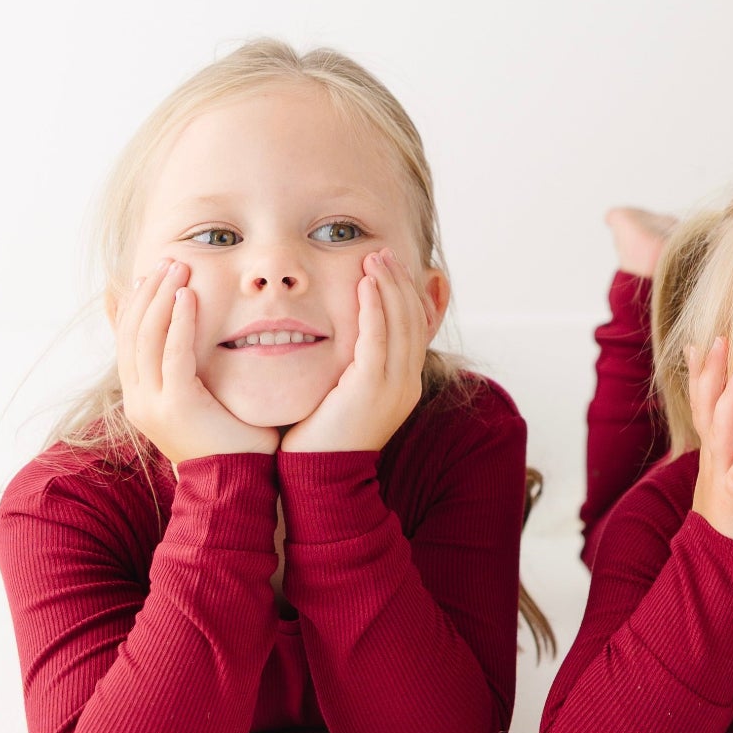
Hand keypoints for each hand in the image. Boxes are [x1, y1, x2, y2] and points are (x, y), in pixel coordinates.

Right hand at [116, 260, 278, 465]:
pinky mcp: (176, 406)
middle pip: (131, 332)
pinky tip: (187, 297)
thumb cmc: (229, 439)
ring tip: (176, 268)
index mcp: (143, 397)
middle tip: (166, 260)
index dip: (135, 303)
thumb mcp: (204, 398)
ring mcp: (152, 404)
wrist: (236, 483)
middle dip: (148, 292)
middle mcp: (139, 399)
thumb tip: (203, 342)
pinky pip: (172, 354)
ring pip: (145, 338)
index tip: (149, 273)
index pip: (128, 340)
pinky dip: (177, 322)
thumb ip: (194, 371)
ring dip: (161, 298)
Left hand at [280, 249, 431, 453]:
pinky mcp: (372, 387)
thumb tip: (343, 340)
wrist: (319, 478)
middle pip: (412, 320)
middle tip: (383, 254)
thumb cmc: (323, 438)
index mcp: (405, 385)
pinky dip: (374, 307)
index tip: (388, 268)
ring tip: (375, 259)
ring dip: (388, 286)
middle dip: (399, 282)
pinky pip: (378, 337)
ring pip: (399, 323)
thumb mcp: (345, 395)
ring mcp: (394, 386)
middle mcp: (408, 383)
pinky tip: (365, 285)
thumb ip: (352, 367)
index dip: (404, 294)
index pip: (413, 328)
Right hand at [685, 337, 732, 549]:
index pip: (702, 401)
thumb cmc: (731, 511)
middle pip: (706, 406)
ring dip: (732, 400)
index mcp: (712, 448)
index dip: (701, 371)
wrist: (715, 558)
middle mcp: (712, 456)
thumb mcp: (729, 470)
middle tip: (720, 338)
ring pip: (721, 432)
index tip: (703, 339)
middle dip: (711, 371)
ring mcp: (719, 476)